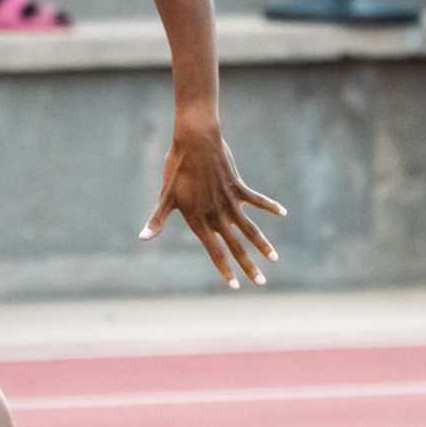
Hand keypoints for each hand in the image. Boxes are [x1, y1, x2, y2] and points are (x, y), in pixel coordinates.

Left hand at [140, 121, 285, 288]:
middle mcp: (216, 213)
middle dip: (249, 266)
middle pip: (236, 245)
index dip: (224, 269)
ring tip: (274, 259)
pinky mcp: (238, 186)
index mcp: (198, 218)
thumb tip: (143, 238)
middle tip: (262, 283)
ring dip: (263, 244)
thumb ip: (157, 220)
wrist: (194, 140)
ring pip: (250, 228)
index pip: (214, 250)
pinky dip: (269, 206)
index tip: (234, 286)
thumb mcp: (166, 196)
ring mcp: (229, 200)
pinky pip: (257, 200)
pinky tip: (283, 213)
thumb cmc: (176, 168)